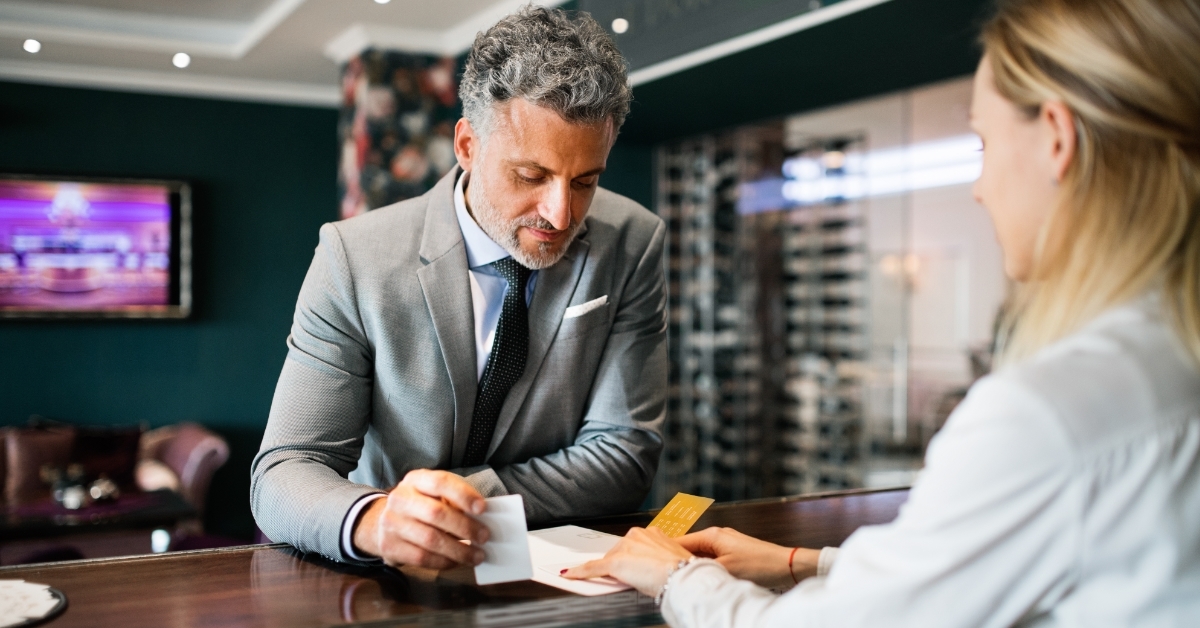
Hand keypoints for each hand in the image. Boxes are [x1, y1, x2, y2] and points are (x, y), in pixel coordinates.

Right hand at [351, 469, 489, 569]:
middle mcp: (400, 499)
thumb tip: (483, 518)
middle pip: (436, 513)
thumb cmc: (421, 506)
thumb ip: (456, 501)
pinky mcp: (389, 546)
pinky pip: (421, 558)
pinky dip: (444, 562)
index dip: (463, 495)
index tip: (482, 508)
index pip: (440, 482)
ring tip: (477, 555)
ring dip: (459, 550)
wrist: (384, 522)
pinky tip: (457, 561)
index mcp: (415, 480)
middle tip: (484, 536)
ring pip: (430, 540)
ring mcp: (391, 523)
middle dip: (465, 527)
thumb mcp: (435, 494)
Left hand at [562, 526, 693, 595]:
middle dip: (623, 565)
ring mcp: (625, 548)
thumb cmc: (682, 569)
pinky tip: (570, 575)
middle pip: (619, 552)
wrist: (681, 576)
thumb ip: (659, 558)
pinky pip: (593, 568)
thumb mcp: (672, 559)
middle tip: (635, 578)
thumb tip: (656, 567)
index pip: (633, 546)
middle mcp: (637, 535)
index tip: (633, 565)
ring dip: (611, 571)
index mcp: (652, 532)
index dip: (632, 559)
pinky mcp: (614, 562)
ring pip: (609, 560)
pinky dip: (580, 572)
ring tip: (627, 582)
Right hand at [677, 527, 818, 587]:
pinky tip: (703, 576)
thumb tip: (682, 573)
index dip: (665, 550)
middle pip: (689, 547)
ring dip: (693, 564)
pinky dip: (705, 566)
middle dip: (677, 558)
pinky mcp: (734, 551)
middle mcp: (718, 535)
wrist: (786, 565)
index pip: (680, 541)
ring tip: (681, 575)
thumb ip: (702, 569)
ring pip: (701, 554)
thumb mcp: (725, 570)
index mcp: (712, 535)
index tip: (652, 558)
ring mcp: (726, 543)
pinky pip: (712, 557)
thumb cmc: (759, 564)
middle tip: (663, 570)